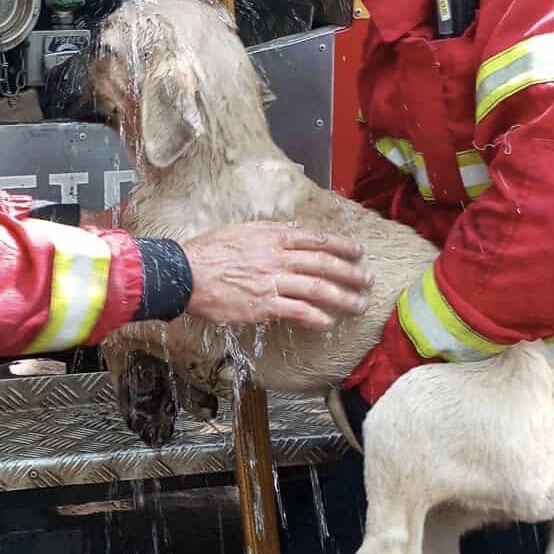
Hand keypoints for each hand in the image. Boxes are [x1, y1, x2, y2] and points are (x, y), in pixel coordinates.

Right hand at [182, 222, 371, 330]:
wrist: (186, 274)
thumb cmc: (208, 252)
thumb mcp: (240, 231)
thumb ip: (267, 233)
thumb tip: (289, 232)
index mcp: (272, 236)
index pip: (315, 239)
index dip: (340, 245)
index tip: (356, 251)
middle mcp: (277, 257)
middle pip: (324, 263)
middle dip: (350, 272)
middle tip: (366, 280)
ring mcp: (272, 282)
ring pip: (318, 288)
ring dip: (343, 297)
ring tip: (358, 305)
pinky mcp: (264, 305)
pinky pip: (299, 311)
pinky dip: (317, 317)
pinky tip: (328, 323)